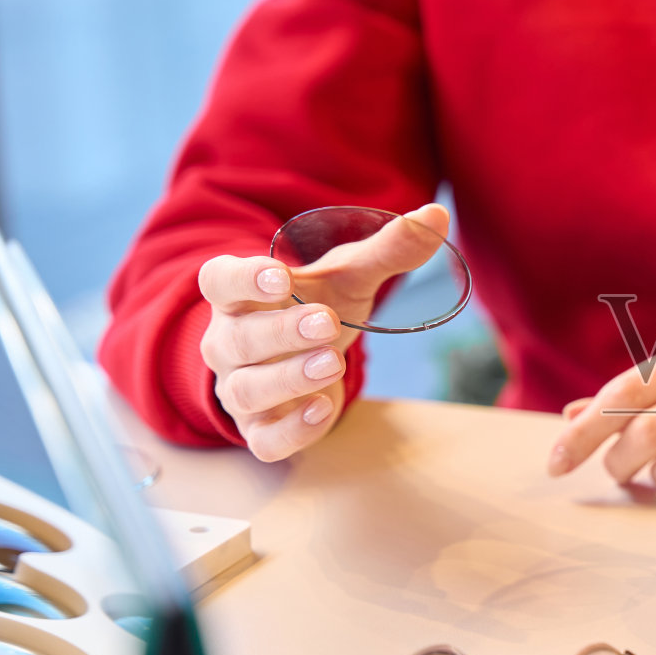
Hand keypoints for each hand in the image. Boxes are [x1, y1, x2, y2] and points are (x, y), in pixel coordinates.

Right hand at [197, 203, 447, 461]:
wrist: (309, 360)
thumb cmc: (319, 308)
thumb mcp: (352, 277)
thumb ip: (388, 249)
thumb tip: (436, 215)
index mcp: (240, 295)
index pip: (219, 281)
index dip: (242, 279)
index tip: (279, 276)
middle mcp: (228, 342)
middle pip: (236, 339)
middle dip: (281, 333)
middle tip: (328, 323)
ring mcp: (240, 389)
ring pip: (247, 390)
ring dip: (287, 379)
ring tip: (333, 363)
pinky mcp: (261, 430)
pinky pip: (265, 439)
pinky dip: (292, 430)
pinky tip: (325, 409)